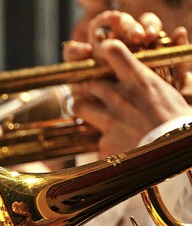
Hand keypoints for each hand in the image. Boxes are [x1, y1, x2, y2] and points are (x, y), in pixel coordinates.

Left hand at [63, 11, 191, 156]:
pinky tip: (117, 147)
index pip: (112, 50)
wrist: (177, 155)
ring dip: (82, 108)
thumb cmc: (183, 124)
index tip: (101, 53)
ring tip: (89, 112)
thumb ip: (179, 72)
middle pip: (87, 81)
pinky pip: (97, 140)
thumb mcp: (184, 93)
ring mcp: (109, 120)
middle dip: (87, 84)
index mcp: (140, 81)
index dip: (102, 49)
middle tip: (91, 88)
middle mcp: (119, 97)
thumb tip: (181, 36)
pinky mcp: (104, 143)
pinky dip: (105, 143)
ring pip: (80, 106)